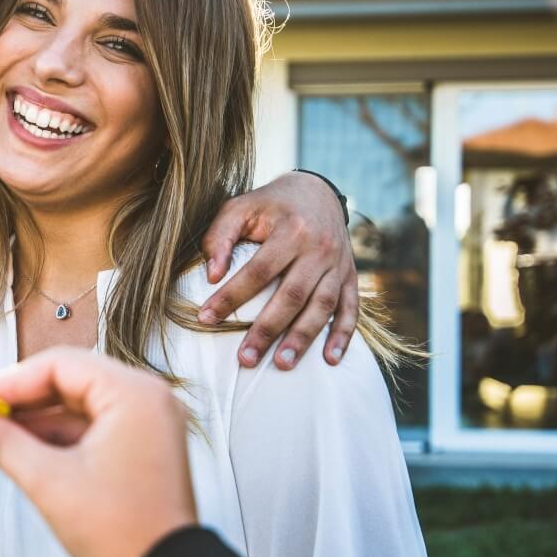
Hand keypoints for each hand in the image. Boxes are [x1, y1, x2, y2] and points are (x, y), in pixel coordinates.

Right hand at [0, 348, 197, 556]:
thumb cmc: (124, 534)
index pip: (58, 366)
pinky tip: (20, 446)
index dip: (5, 381)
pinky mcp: (140, 445)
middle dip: (16, 398)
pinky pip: (90, 426)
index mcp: (135, 395)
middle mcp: (147, 399)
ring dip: (33, 418)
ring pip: (76, 403)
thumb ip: (1, 442)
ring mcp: (146, 422)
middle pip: (67, 379)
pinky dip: (55, 435)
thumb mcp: (48, 481)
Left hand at [199, 170, 359, 369]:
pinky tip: (330, 360)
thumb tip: (211, 275)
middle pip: (292, 295)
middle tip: (245, 359)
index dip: (231, 296)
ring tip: (281, 364)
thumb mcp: (240, 207)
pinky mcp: (350, 275)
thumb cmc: (270, 205)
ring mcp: (339, 264)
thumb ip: (220, 236)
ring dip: (303, 338)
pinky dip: (343, 335)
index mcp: (292, 229)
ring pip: (322, 306)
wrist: (317, 191)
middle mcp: (320, 248)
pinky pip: (351, 308)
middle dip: (267, 330)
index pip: (258, 270)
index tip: (206, 318)